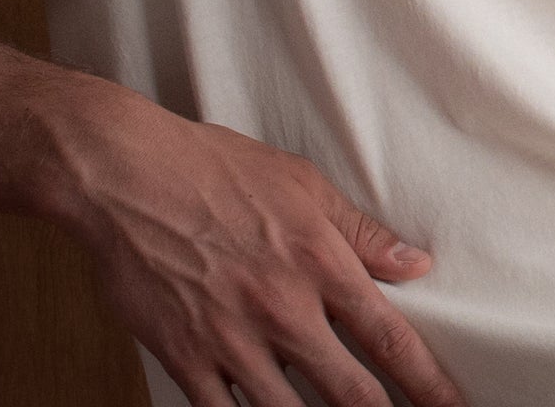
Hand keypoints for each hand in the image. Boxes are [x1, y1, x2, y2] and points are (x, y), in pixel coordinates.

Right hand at [44, 84, 465, 406]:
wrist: (126, 176)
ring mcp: (231, 340)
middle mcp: (283, 310)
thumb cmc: (214, 169)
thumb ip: (361, 233)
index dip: (428, 384)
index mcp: (321, 265)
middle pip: (350, 393)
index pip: (390, 339)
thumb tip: (416, 263)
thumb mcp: (303, 186)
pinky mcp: (183, 356)